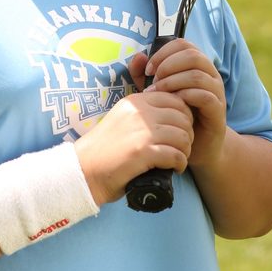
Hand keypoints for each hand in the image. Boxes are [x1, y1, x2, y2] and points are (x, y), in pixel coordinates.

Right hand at [74, 86, 193, 206]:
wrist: (83, 171)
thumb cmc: (105, 150)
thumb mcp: (122, 120)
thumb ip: (143, 113)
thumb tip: (175, 113)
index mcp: (134, 102)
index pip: (175, 100)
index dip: (184, 116)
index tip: (179, 132)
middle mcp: (139, 112)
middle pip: (183, 117)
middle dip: (188, 134)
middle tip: (182, 148)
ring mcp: (141, 132)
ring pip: (183, 136)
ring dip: (186, 151)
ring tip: (179, 160)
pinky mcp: (142, 152)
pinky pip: (176, 155)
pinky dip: (180, 164)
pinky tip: (175, 169)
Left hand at [131, 40, 227, 170]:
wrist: (195, 147)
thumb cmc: (175, 116)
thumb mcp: (156, 93)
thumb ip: (145, 76)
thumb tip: (138, 57)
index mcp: (196, 66)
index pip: (183, 44)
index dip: (163, 53)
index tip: (148, 70)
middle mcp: (209, 75)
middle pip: (192, 55)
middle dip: (168, 66)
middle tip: (153, 82)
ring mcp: (216, 92)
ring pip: (197, 75)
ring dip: (173, 82)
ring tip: (157, 94)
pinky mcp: (218, 111)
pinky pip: (205, 96)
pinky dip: (185, 97)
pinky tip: (172, 105)